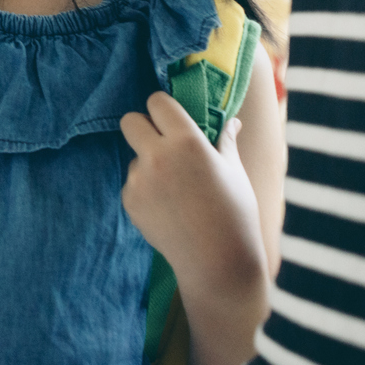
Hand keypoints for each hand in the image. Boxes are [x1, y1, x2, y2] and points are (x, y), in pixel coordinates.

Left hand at [119, 93, 265, 294]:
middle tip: (162, 142)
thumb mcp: (235, 171)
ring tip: (177, 189)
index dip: (163, 108)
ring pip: (134, 156)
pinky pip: (132, 183)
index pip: (156, 102)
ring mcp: (139, 180)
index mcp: (187, 142)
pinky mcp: (129, 202)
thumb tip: (231, 121)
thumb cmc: (235, 213)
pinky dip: (145, 189)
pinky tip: (168, 208)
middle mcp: (157, 156)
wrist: (217, 263)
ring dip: (148, 163)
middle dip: (144, 126)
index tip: (171, 118)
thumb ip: (225, 140)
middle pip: (130, 121)